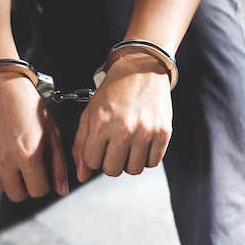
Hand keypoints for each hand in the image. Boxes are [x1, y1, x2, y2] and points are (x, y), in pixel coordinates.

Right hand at [0, 72, 68, 201]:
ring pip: (1, 187)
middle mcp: (4, 160)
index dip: (44, 184)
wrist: (0, 85)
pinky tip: (1, 150)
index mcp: (27, 155)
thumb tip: (62, 191)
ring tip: (15, 157)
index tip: (43, 172)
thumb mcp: (52, 133)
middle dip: (26, 186)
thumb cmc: (29, 107)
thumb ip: (58, 165)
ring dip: (10, 178)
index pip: (38, 192)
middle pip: (17, 196)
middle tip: (29, 168)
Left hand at [72, 53, 172, 181]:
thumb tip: (82, 175)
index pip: (92, 162)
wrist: (142, 70)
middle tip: (114, 146)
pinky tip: (142, 142)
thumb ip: (81, 145)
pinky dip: (146, 157)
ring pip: (134, 170)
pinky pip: (152, 163)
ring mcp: (145, 132)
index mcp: (101, 123)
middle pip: (112, 170)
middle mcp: (123, 129)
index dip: (94, 157)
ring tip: (129, 144)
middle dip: (110, 162)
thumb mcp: (90, 114)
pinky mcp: (163, 133)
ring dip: (129, 161)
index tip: (99, 146)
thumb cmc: (114, 91)